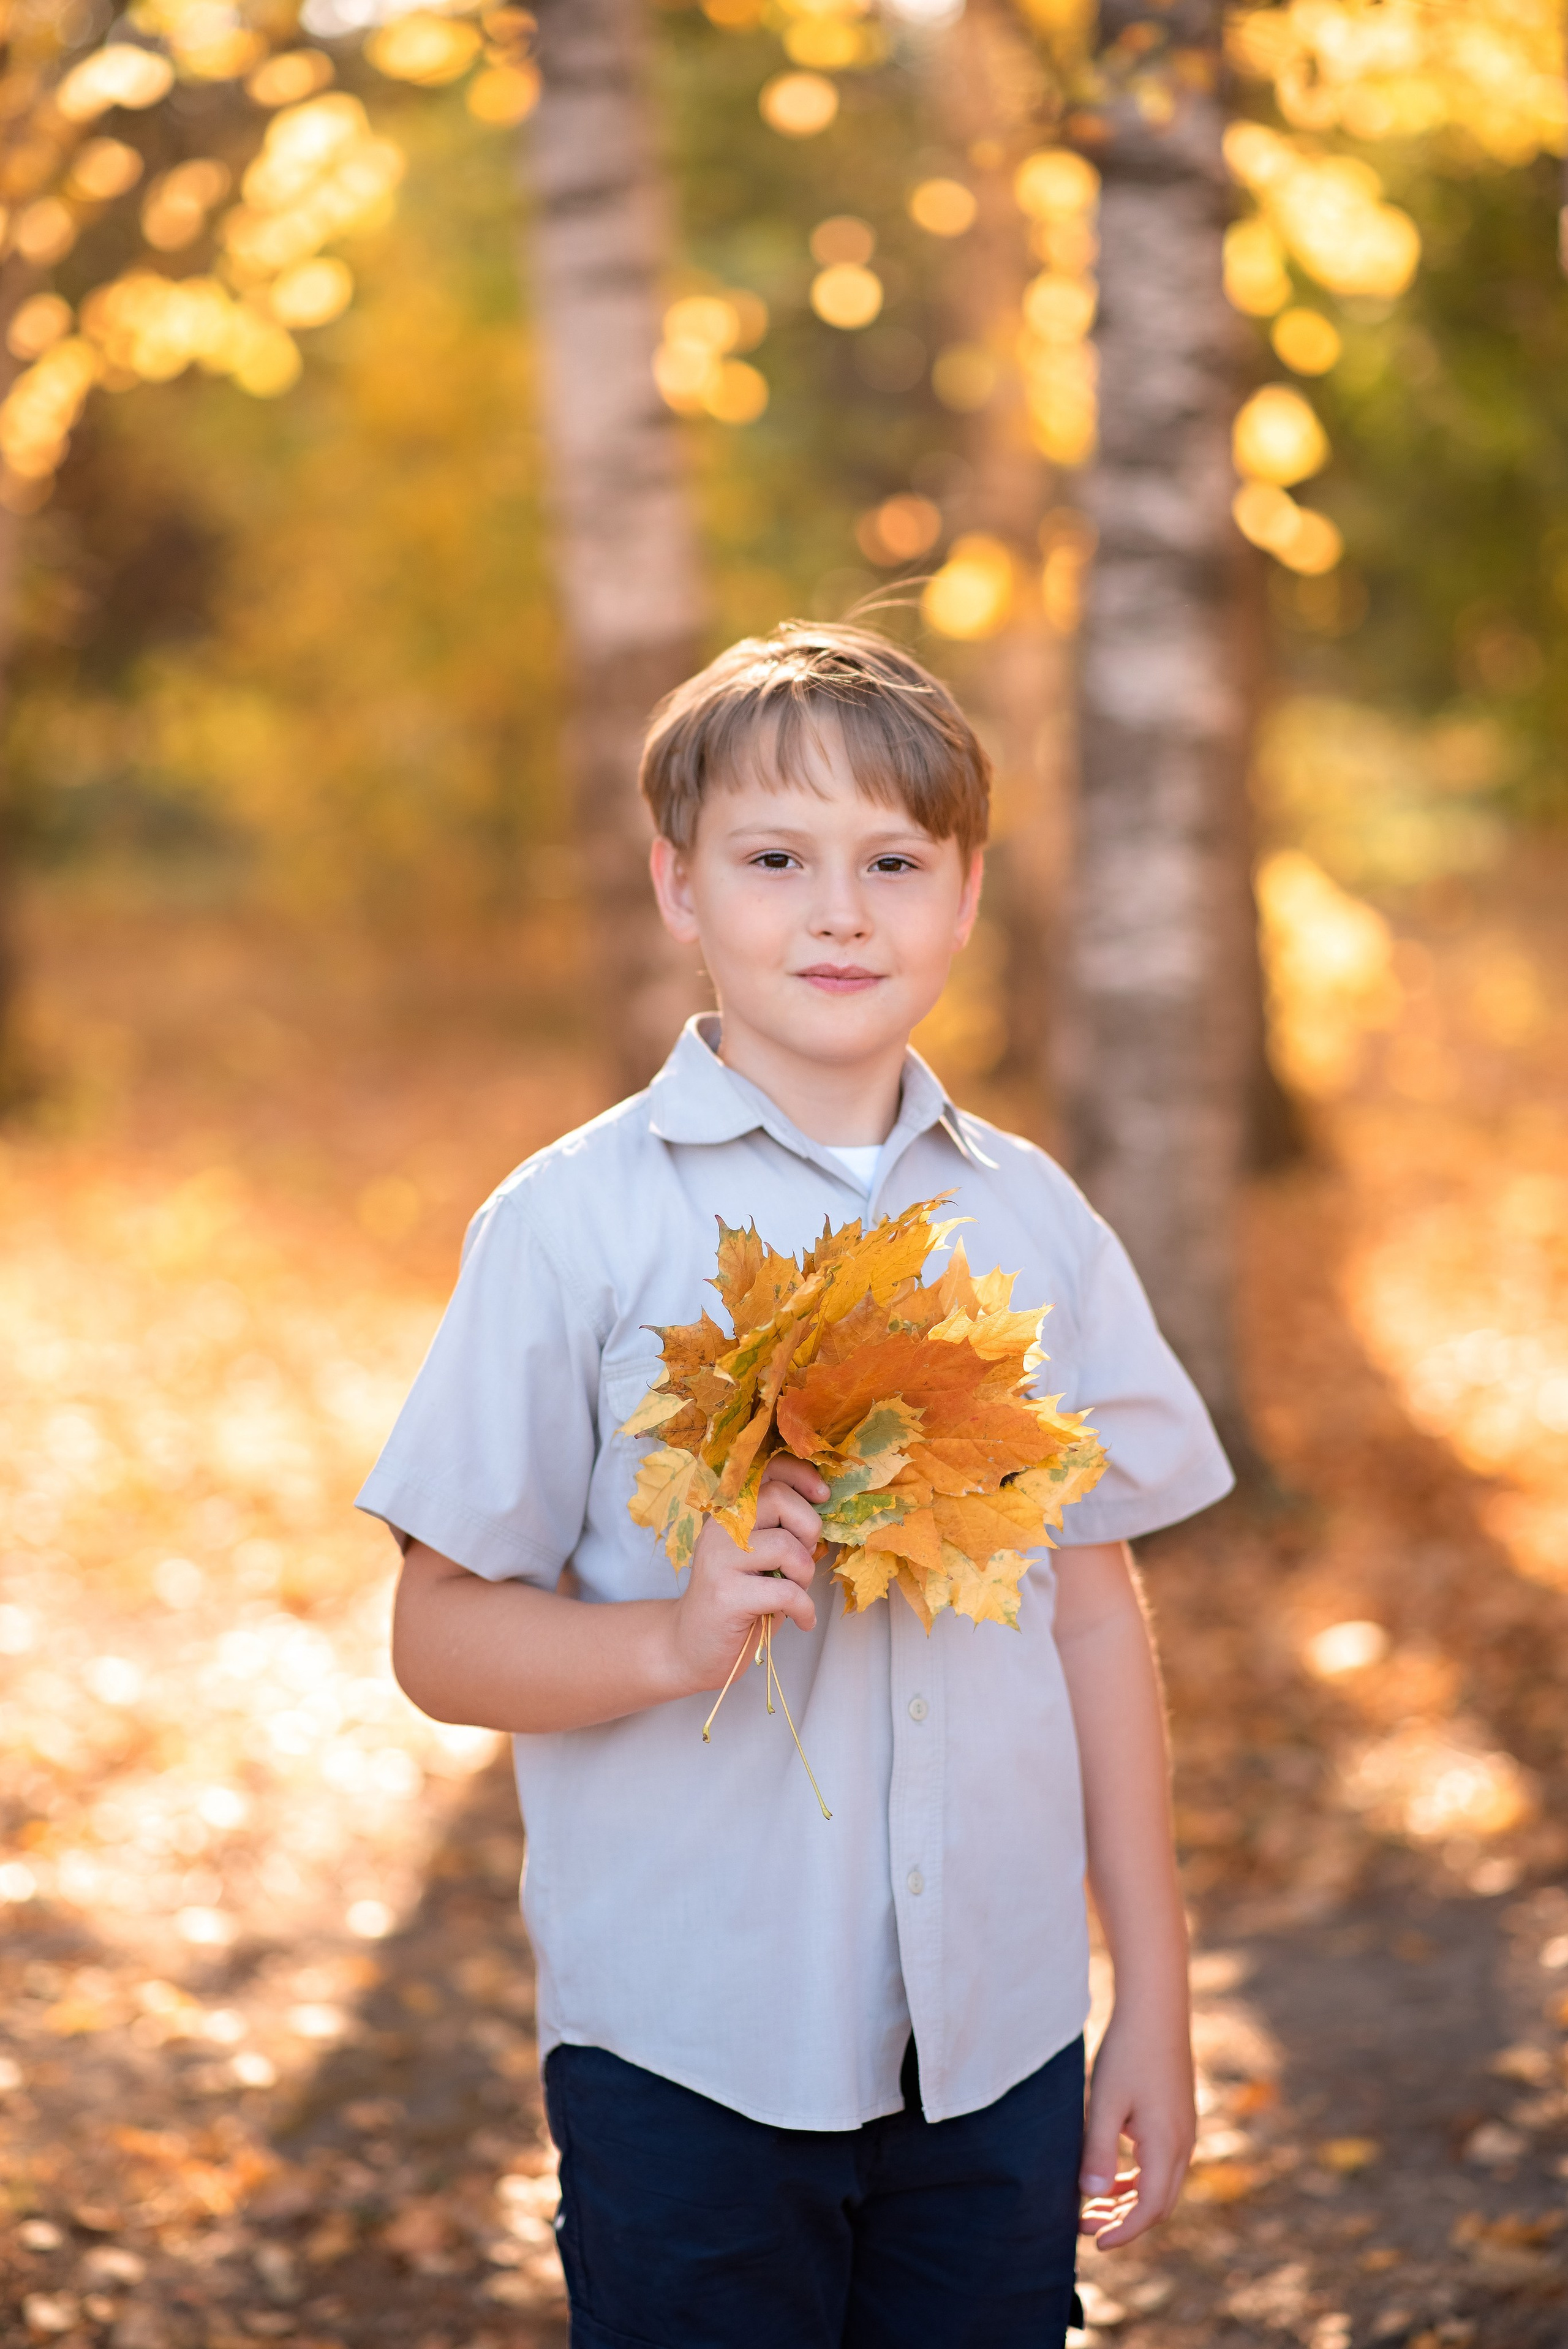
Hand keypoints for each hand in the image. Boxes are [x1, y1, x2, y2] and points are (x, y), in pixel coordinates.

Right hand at [667, 1455, 828, 1693]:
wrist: (691, 1647)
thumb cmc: (737, 1599)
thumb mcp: (758, 1555)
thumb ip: (780, 1527)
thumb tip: (821, 1506)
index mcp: (728, 1512)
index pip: (765, 1469)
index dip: (800, 1474)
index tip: (822, 1495)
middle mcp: (719, 1527)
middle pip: (779, 1498)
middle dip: (808, 1529)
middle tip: (803, 1559)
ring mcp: (719, 1559)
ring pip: (786, 1546)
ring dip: (804, 1574)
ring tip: (796, 1593)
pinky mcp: (726, 1595)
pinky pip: (786, 1592)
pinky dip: (804, 1609)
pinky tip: (802, 1620)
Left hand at [1078, 2003, 1194, 2248]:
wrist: (1155, 2009)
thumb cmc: (1127, 2052)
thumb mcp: (1106, 2102)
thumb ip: (1099, 2150)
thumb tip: (1091, 2195)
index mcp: (1167, 2145)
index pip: (1149, 2209)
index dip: (1123, 2231)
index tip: (1094, 2242)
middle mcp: (1183, 2144)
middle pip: (1158, 2203)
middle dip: (1123, 2221)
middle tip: (1084, 2224)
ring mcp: (1184, 2131)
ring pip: (1160, 2184)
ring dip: (1129, 2200)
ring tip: (1091, 2203)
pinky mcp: (1177, 2118)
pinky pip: (1161, 2163)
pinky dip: (1137, 2177)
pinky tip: (1109, 2172)